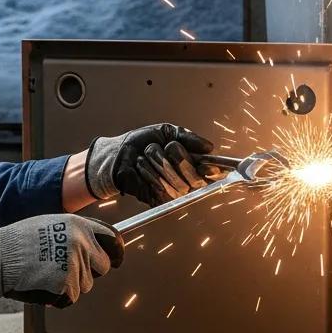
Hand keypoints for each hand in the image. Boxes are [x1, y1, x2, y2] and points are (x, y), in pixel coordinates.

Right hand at [0, 214, 123, 308]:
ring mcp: (75, 262)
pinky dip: (59, 297)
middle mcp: (81, 241)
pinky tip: (43, 284)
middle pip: (103, 266)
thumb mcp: (50, 225)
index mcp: (79, 224)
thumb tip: (90, 245)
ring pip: (86, 285)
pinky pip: (72, 297)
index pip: (112, 238)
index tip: (117, 259)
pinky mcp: (67, 282)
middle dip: (89, 272)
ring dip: (70, 285)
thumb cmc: (18, 242)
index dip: (116, 252)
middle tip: (68, 272)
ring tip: (46, 274)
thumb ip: (73, 233)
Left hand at [85, 122, 215, 206]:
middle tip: (166, 148)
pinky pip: (160, 188)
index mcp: (193, 163)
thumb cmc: (143, 142)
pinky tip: (141, 168)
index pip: (212, 173)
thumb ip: (188, 137)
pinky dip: (148, 171)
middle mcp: (186, 181)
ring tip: (148, 156)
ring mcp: (173, 192)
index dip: (210, 170)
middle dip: (179, 157)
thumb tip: (209, 147)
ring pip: (175, 180)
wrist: (119, 152)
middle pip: (194, 177)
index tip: (204, 165)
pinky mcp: (158, 200)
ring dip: (158, 161)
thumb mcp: (167, 132)